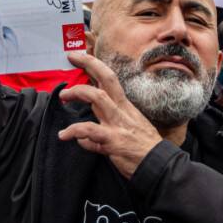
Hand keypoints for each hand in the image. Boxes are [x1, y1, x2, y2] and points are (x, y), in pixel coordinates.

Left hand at [57, 52, 163, 178]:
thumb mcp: (127, 132)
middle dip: (89, 64)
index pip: (110, 80)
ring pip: (97, 98)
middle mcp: (121, 111)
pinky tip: (64, 135)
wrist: (158, 166)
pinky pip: (89, 130)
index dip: (94, 65)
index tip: (79, 56)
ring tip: (63, 96)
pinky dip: (74, 131)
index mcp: (125, 107)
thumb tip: (84, 135)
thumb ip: (103, 130)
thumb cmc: (144, 150)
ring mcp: (117, 124)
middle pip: (106, 79)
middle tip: (71, 58)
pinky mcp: (112, 140)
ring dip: (77, 93)